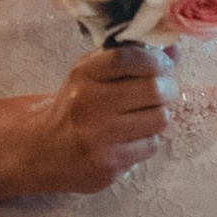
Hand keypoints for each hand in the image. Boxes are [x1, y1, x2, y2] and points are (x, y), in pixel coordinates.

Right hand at [0, 44, 177, 193]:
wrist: (41, 151)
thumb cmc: (74, 106)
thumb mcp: (90, 74)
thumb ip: (130, 58)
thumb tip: (175, 50)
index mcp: (83, 75)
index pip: (128, 58)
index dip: (154, 59)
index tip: (162, 64)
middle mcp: (89, 105)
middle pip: (153, 89)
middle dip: (167, 88)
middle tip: (164, 90)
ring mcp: (98, 138)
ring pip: (159, 119)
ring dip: (159, 115)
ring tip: (145, 115)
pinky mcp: (107, 166)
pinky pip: (150, 146)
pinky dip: (147, 140)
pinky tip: (131, 137)